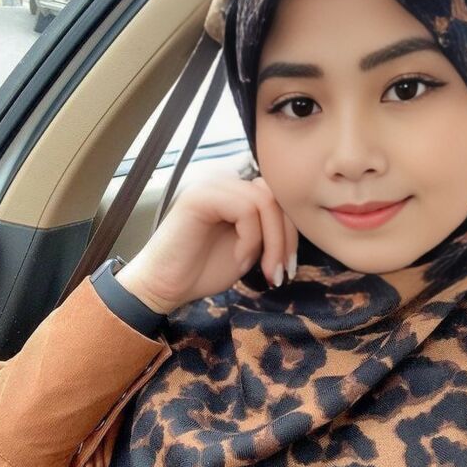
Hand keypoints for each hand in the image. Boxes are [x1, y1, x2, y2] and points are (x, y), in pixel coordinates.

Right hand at [115, 176, 298, 313]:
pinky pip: (246, 209)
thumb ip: (269, 227)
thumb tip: (302, 222)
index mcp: (236, 189)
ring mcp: (211, 184)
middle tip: (280, 273)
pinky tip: (240, 259)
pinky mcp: (200, 196)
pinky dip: (251, 239)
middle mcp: (224, 180)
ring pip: (265, 201)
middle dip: (286, 239)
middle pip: (277, 196)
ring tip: (262, 270)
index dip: (291, 232)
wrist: (164, 287)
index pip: (279, 197)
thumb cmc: (203, 269)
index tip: (287, 267)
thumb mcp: (249, 246)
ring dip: (272, 242)